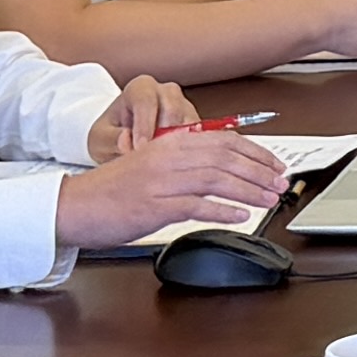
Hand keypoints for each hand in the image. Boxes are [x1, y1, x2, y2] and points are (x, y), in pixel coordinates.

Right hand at [57, 123, 292, 252]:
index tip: (275, 164)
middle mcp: (167, 157)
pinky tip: (241, 216)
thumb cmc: (114, 191)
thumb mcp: (152, 166)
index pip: (224, 141)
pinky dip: (223, 210)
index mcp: (170, 144)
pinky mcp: (154, 206)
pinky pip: (196, 205)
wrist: (76, 206)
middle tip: (281, 184)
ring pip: (217, 179)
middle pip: (226, 158)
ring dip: (249, 190)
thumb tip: (224, 169)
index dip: (256, 152)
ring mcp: (161, 181)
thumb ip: (184, 164)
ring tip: (270, 200)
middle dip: (259, 171)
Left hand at [84, 72, 198, 163]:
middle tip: (150, 160)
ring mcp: (184, 106)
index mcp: (140, 88)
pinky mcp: (196, 123)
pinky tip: (176, 166)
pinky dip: (189, 151)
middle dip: (162, 137)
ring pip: (189, 123)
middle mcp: (166, 92)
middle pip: (173, 110)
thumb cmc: (111, 135)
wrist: (122, 138)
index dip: (144, 126)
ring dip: (177, 145)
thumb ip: (111, 139)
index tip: (139, 148)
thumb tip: (126, 140)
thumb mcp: (100, 138)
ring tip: (162, 165)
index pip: (146, 101)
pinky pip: (199, 136)